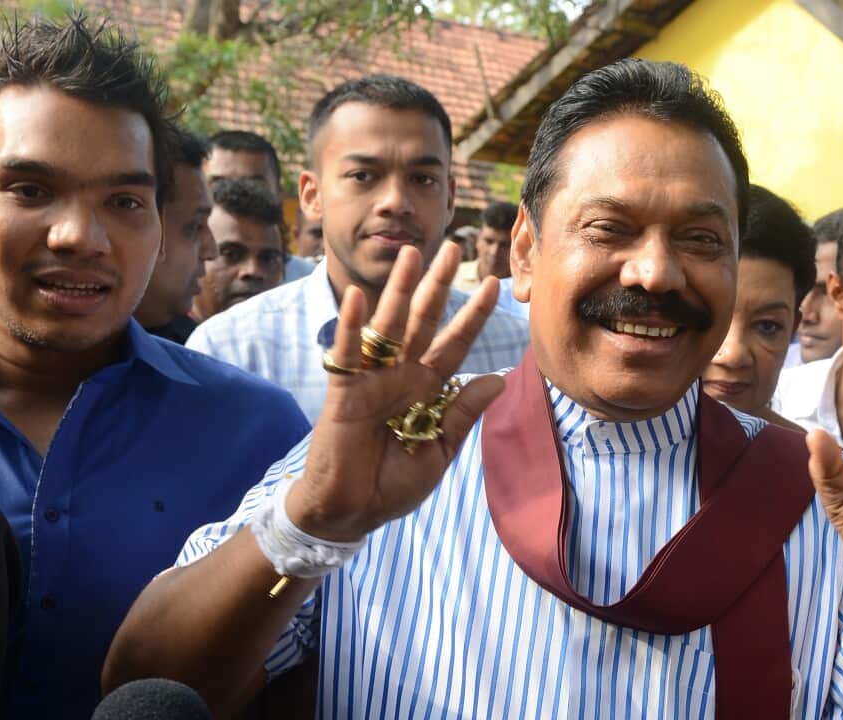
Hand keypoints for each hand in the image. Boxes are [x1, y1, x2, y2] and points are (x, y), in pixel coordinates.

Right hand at [287, 242, 505, 541]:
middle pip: (424, 320)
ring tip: (412, 254)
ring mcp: (371, 378)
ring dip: (399, 289)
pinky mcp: (344, 390)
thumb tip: (499, 378)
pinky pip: (347, 352)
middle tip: (454, 247)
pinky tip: (356, 297)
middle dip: (439, 285)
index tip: (497, 285)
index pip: (456, 344)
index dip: (474, 315)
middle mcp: (401, 375)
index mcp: (426, 389)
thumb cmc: (392, 484)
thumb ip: (462, 413)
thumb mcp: (438, 450)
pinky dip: (350, 325)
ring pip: (388, 325)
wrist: (351, 511)